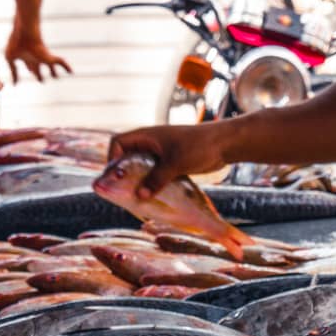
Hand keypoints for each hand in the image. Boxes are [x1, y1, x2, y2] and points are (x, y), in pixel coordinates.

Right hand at [4, 27, 70, 83]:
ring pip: (50, 67)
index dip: (30, 70)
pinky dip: (66, 67)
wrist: (24, 33)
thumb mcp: (10, 58)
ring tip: (56, 77)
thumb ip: (13, 72)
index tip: (30, 73)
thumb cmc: (16, 43)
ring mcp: (43, 57)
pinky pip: (61, 62)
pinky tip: (71, 72)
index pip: (29, 66)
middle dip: (39, 75)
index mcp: (27, 58)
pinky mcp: (50, 57)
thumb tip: (15, 85)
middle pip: (39, 68)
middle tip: (42, 81)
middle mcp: (35, 58)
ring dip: (53, 72)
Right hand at [106, 122, 233, 194]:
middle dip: (124, 175)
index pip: (118, 143)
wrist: (223, 144)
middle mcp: (150, 144)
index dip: (112, 159)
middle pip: (127, 158)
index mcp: (145, 136)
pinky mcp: (170, 164)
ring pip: (141, 169)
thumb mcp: (175, 163)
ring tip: (136, 200)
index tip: (115, 177)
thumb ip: (157, 179)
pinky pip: (155, 175)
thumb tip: (139, 196)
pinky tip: (153, 199)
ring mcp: (160, 154)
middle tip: (123, 194)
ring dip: (138, 183)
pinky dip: (152, 186)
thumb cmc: (198, 147)